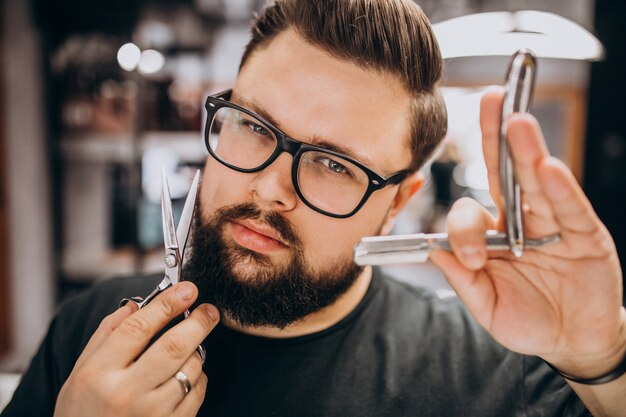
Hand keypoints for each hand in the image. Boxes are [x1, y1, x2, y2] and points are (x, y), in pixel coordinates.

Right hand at [54, 282, 218, 416]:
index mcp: (98, 374)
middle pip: (173, 346)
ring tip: (190, 347)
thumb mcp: (80, 372)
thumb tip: (135, 305)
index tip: (187, 289)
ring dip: (197, 352)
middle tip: (209, 310)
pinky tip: (186, 375)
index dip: (167, 303)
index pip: (138, 328)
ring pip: (190, 369)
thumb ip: (106, 335)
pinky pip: (197, 394)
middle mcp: (125, 394)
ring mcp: (150, 414)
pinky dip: (199, 378)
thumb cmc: (82, 412)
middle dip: (198, 321)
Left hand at [430, 90, 624, 377]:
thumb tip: (433, 252)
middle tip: (489, 100)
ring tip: (518, 121)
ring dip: (527, 151)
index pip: (471, 213)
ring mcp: (552, 223)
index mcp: (492, 234)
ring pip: (536, 181)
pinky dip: (560, 188)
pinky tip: (549, 167)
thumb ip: (462, 279)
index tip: (473, 258)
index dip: (466, 229)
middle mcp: (520, 219)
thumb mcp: (486, 305)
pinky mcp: (584, 234)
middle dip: (495, 136)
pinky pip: (570, 209)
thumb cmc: (527, 319)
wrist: (571, 339)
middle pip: (503, 172)